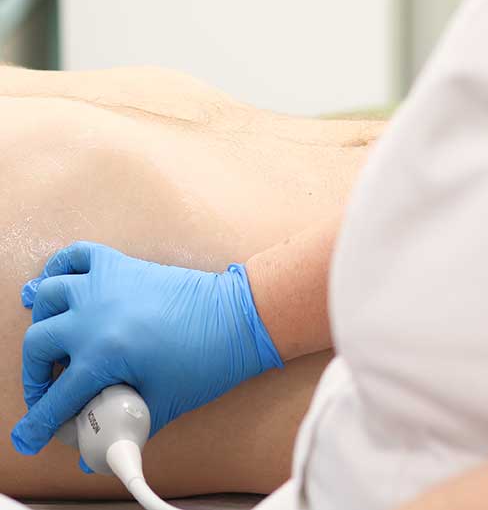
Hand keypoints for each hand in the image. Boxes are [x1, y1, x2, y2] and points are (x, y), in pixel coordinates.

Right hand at [11, 241, 282, 463]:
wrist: (239, 319)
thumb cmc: (208, 361)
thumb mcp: (163, 402)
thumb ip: (127, 426)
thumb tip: (102, 449)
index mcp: (104, 354)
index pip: (58, 398)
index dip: (40, 424)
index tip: (32, 436)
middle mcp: (94, 316)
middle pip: (38, 346)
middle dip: (37, 377)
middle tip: (50, 394)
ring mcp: (104, 286)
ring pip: (47, 298)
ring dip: (43, 323)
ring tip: (51, 345)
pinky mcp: (120, 266)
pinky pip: (76, 256)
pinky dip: (57, 267)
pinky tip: (53, 284)